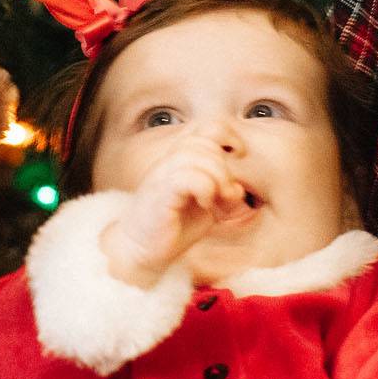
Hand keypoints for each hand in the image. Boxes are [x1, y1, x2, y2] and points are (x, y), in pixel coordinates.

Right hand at [103, 137, 247, 286]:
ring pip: (196, 155)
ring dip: (217, 178)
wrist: (140, 249)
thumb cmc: (173, 227)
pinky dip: (205, 189)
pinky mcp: (159, 194)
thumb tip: (238, 189)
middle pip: (204, 143)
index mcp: (180, 160)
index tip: (237, 162)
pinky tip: (204, 206)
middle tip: (226, 196)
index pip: (205, 129)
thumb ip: (223, 194)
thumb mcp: (207, 207)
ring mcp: (162, 175)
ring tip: (215, 202)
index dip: (227, 140)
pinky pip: (186, 177)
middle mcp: (169, 162)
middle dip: (224, 169)